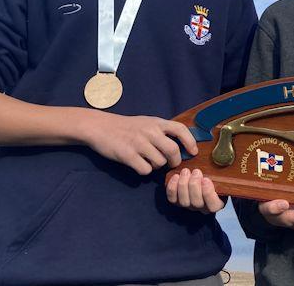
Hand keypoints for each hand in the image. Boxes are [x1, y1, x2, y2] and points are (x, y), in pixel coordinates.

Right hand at [82, 112, 197, 174]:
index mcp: (156, 122)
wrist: (100, 127)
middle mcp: (150, 132)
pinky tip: (139, 165)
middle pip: (173, 150)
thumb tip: (182, 145)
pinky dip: (145, 171)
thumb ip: (162, 131)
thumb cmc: (127, 126)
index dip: (190, 141)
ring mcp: (138, 144)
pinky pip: (145, 170)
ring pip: (160, 162)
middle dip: (175, 161)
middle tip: (171, 164)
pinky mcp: (127, 155)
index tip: (193, 152)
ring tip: (150, 161)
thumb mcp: (147, 122)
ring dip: (158, 166)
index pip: (180, 129)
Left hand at [166, 168, 224, 213]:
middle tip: (196, 171)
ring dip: (183, 185)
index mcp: (217, 203)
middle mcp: (202, 208)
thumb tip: (229, 154)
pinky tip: (175, 176)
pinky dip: (172, 188)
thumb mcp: (224, 175)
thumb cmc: (216, 176)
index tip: (207, 179)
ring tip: (186, 171)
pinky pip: (172, 199)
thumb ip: (227, 171)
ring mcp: (189, 206)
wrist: (203, 178)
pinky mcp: (177, 201)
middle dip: (194, 186)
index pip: (213, 205)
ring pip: (183, 202)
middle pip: (196, 203)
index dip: (208, 194)